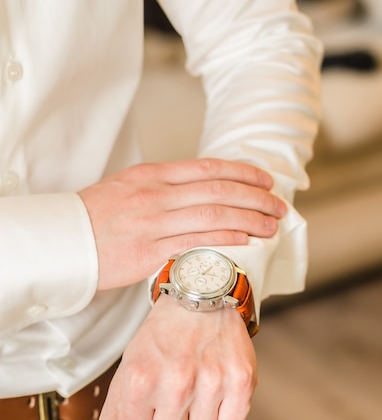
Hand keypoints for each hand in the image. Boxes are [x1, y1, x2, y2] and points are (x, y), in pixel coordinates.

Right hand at [79, 158, 285, 290]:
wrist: (65, 242)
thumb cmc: (96, 218)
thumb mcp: (128, 188)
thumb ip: (163, 188)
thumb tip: (198, 193)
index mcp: (152, 175)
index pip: (207, 168)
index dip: (242, 173)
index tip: (265, 180)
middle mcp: (156, 193)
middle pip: (217, 189)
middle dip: (254, 196)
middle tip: (278, 205)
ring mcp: (153, 221)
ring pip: (212, 214)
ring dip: (248, 218)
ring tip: (271, 224)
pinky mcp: (149, 251)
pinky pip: (194, 241)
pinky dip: (224, 238)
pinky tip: (245, 239)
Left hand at [97, 294, 256, 419]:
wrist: (202, 296)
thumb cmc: (162, 337)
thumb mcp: (128, 368)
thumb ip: (118, 417)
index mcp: (140, 380)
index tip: (147, 403)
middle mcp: (176, 383)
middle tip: (171, 391)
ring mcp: (212, 382)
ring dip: (195, 417)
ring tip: (195, 384)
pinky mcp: (242, 381)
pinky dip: (224, 409)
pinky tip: (217, 382)